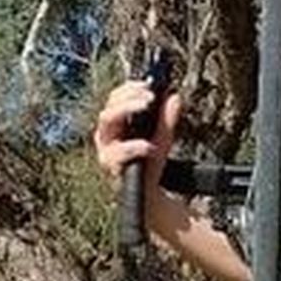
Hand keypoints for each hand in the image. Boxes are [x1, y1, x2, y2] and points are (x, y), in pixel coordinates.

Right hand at [92, 79, 181, 196]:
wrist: (148, 196)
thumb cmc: (150, 164)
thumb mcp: (162, 139)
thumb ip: (167, 120)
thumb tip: (175, 97)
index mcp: (116, 124)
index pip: (116, 97)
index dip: (130, 88)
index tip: (148, 85)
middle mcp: (106, 134)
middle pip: (109, 104)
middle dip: (129, 97)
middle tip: (150, 97)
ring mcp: (105, 148)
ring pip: (106, 120)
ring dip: (126, 109)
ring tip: (146, 106)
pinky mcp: (110, 165)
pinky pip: (116, 153)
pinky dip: (133, 147)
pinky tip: (148, 145)